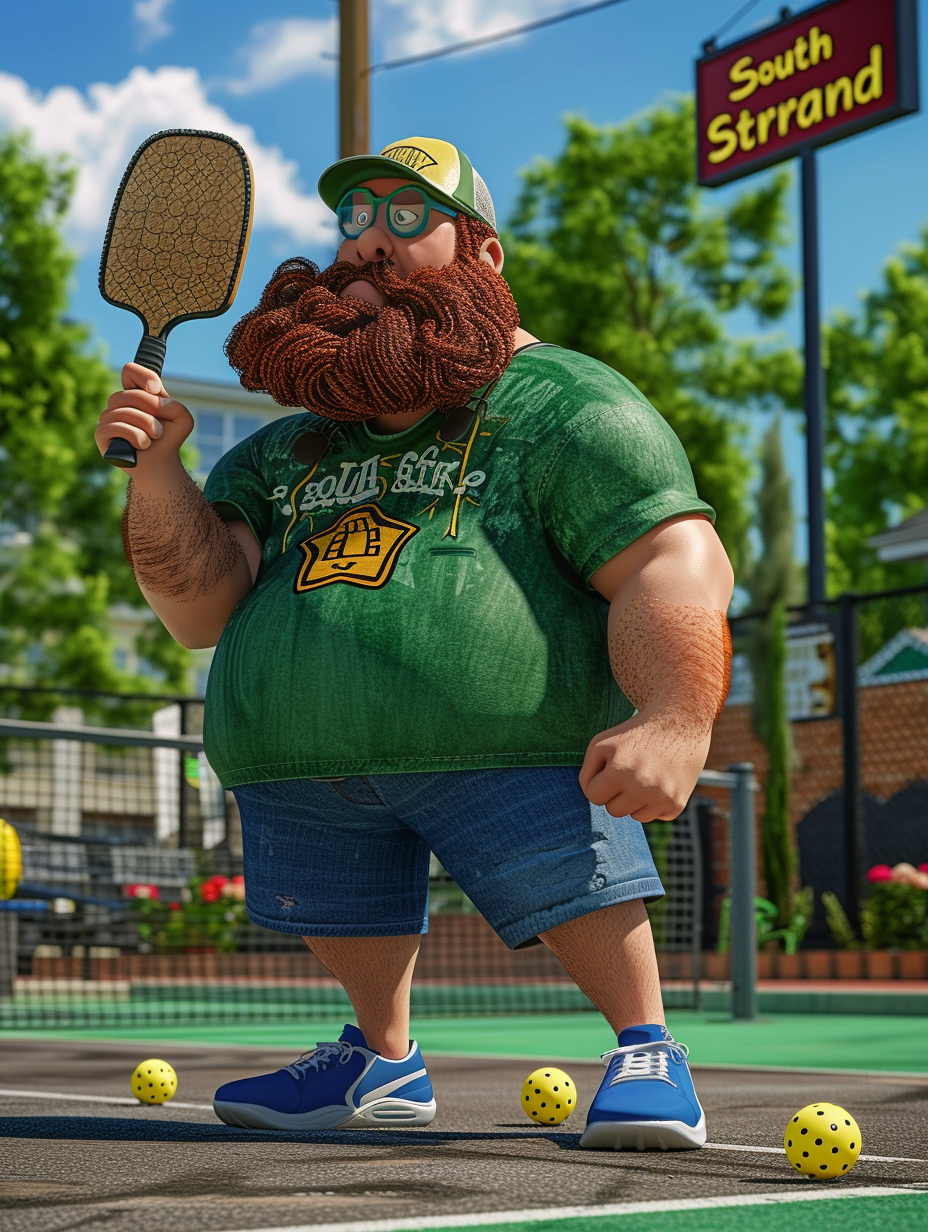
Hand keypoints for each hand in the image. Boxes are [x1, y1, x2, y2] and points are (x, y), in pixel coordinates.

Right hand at [95, 362, 193, 472]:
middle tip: (160, 428)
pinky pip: (114, 427)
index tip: (156, 390)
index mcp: (135, 394)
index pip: (130, 371)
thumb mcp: (182, 420)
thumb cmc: (168, 440)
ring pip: (124, 412)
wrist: (160, 464)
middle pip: (129, 394)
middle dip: (151, 410)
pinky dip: (134, 436)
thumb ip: (177, 407)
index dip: (143, 377)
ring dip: (146, 426)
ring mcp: (107, 418)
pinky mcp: (101, 434)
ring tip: (154, 438)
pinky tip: (142, 445)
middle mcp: (117, 403)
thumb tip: (158, 403)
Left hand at [579, 710, 711, 822]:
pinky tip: (660, 782)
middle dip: (616, 793)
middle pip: (613, 810)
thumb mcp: (602, 743)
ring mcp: (661, 797)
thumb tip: (591, 798)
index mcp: (619, 770)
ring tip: (645, 775)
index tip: (610, 768)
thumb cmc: (635, 734)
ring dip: (634, 800)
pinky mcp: (677, 804)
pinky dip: (653, 803)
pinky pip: (653, 816)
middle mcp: (642, 787)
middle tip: (629, 771)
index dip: (598, 782)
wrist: (680, 724)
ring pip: (633, 816)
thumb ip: (587, 772)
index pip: (593, 796)